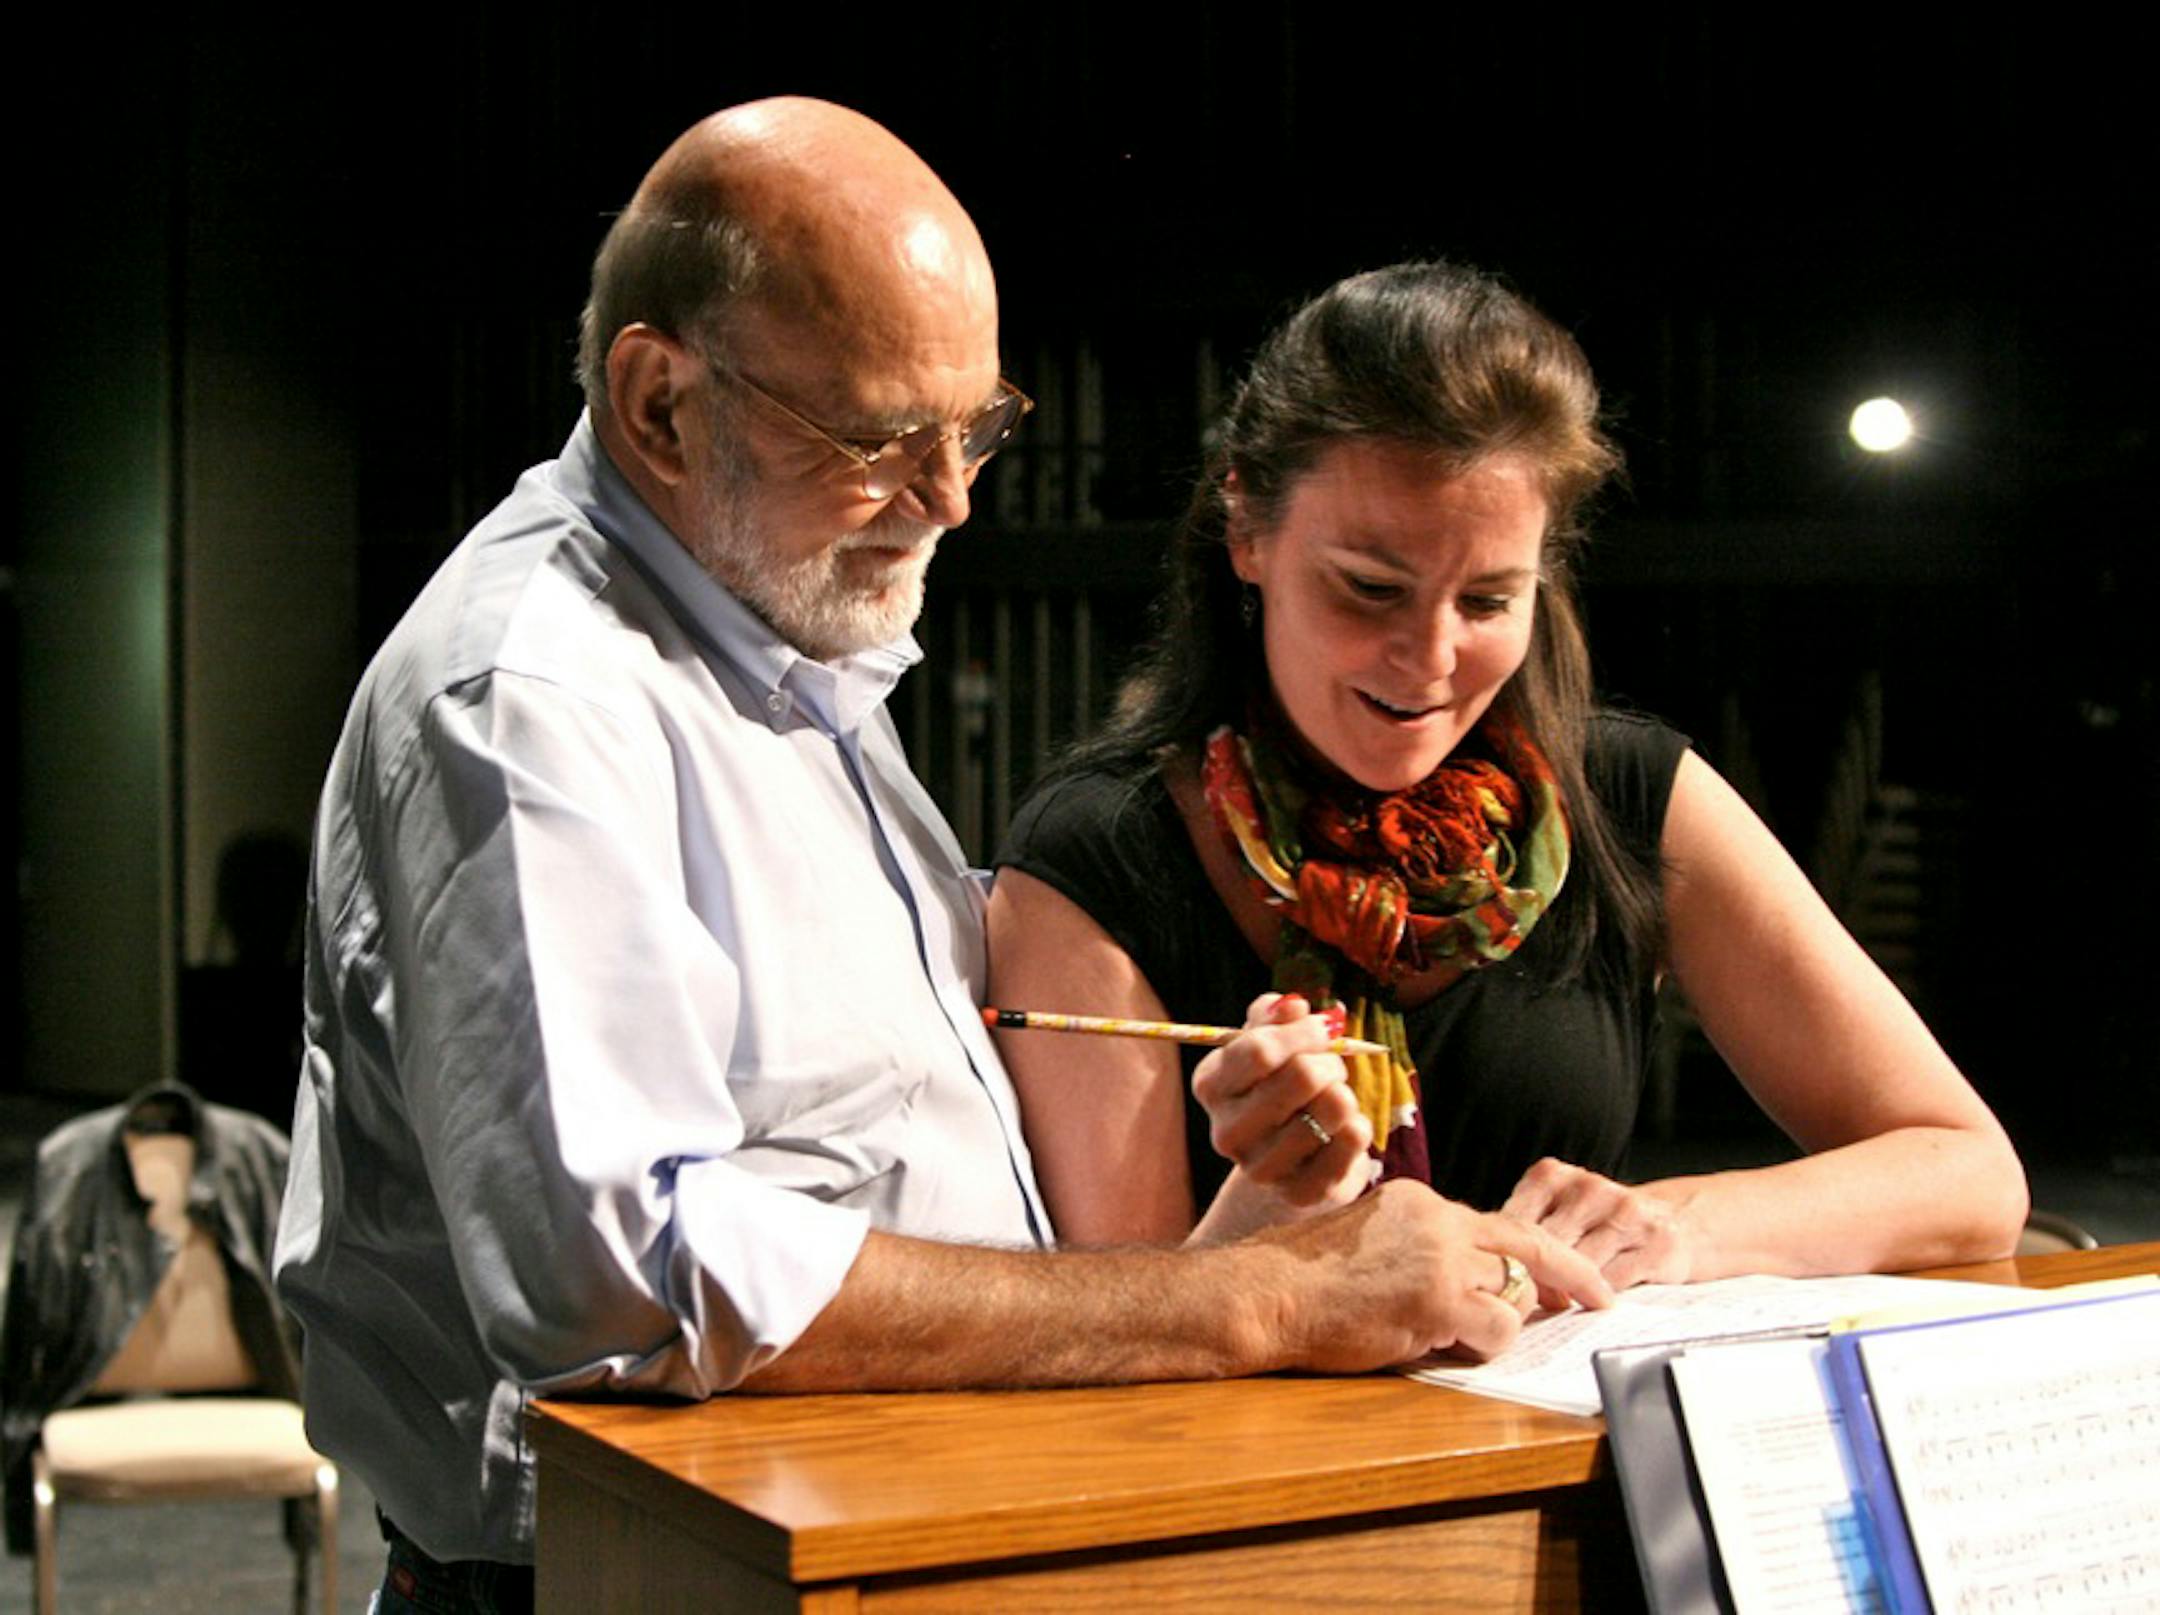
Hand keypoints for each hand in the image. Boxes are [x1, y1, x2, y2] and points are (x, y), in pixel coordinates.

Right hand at [1190, 994, 1371, 1210]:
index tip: (1324, 1028)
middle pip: (1302, 1076)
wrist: (1289, 1162)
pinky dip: (1357, 1128)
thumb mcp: (1269, 1045)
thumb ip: (1275, 1016)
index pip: (1260, 1050)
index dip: (1303, 1032)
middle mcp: (1226, 1131)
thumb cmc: (1278, 1088)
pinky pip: (1350, 1142)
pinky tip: (1344, 1130)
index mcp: (1211, 1085)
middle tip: (1333, 1067)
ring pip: (1332, 1107)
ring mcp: (1260, 1167)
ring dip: (1345, 1095)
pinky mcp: (1298, 1192)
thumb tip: (1293, 1006)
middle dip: (1331, 1062)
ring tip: (1334, 1102)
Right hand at [1251, 1179, 1614, 1371]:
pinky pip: (1495, 1329)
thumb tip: (1461, 1278)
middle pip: (1526, 1244)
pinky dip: (1485, 1345)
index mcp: (1418, 1200)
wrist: (1266, 1292)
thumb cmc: (1301, 1278)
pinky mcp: (1437, 1298)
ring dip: (1501, 1322)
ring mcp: (1440, 1256)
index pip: (1497, 1222)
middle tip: (1601, 1297)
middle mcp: (1436, 1219)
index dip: (1537, 1249)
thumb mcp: (1366, 1239)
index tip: (1564, 1271)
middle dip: (1571, 1274)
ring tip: (1465, 1337)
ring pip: (1511, 1293)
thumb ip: (1417, 1247)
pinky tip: (1449, 1347)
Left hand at [1500, 1158, 1695, 1289]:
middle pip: (1544, 1246)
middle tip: (1522, 1303)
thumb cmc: (1603, 1224)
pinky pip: (1613, 1280)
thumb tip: (1488, 1271)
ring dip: (1565, 1292)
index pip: (1514, 1223)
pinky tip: (1592, 1302)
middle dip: (1533, 1279)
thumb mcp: (1558, 1212)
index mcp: (1554, 1176)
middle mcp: (1589, 1188)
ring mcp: (1625, 1213)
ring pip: (1578, 1265)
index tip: (1498, 1284)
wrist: (1679, 1221)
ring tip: (1558, 1303)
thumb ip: (1526, 1232)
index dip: (1505, 1260)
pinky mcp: (1656, 1243)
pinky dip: (1597, 1297)